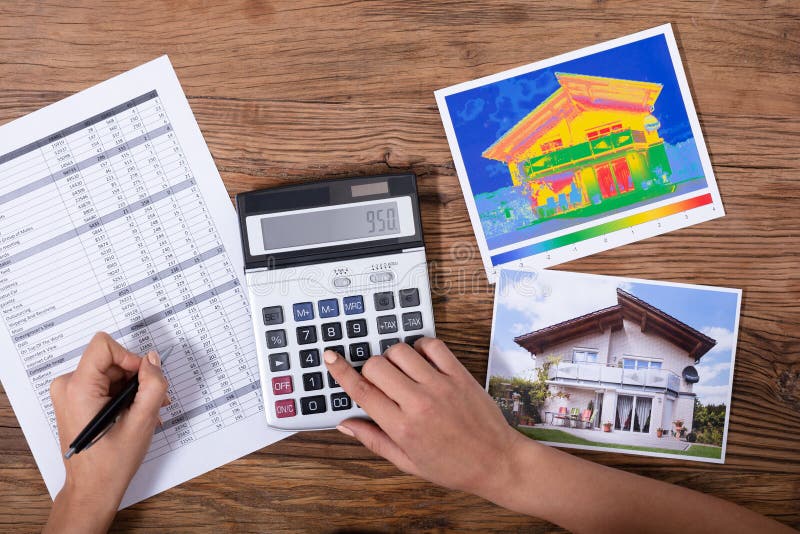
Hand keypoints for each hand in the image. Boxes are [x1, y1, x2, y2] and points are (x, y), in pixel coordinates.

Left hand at [44, 332, 168, 532]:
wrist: (93, 489)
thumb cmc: (111, 462)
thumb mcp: (142, 421)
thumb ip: (152, 384)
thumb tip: (152, 360)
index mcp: (78, 388)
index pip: (105, 346)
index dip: (130, 358)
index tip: (143, 379)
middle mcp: (67, 386)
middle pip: (111, 360)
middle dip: (136, 377)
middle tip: (152, 402)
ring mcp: (70, 393)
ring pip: (111, 372)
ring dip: (133, 389)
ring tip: (146, 412)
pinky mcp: (75, 399)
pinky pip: (105, 383)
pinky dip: (123, 395)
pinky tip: (134, 414)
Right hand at [324, 338, 530, 500]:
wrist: (497, 462)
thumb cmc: (453, 466)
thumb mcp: (407, 462)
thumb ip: (374, 440)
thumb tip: (345, 424)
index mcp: (402, 427)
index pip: (362, 390)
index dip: (341, 371)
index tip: (330, 357)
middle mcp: (419, 403)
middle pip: (376, 366)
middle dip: (370, 369)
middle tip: (380, 382)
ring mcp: (440, 385)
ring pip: (400, 351)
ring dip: (394, 357)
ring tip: (403, 373)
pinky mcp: (459, 374)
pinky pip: (432, 345)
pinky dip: (421, 347)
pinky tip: (423, 362)